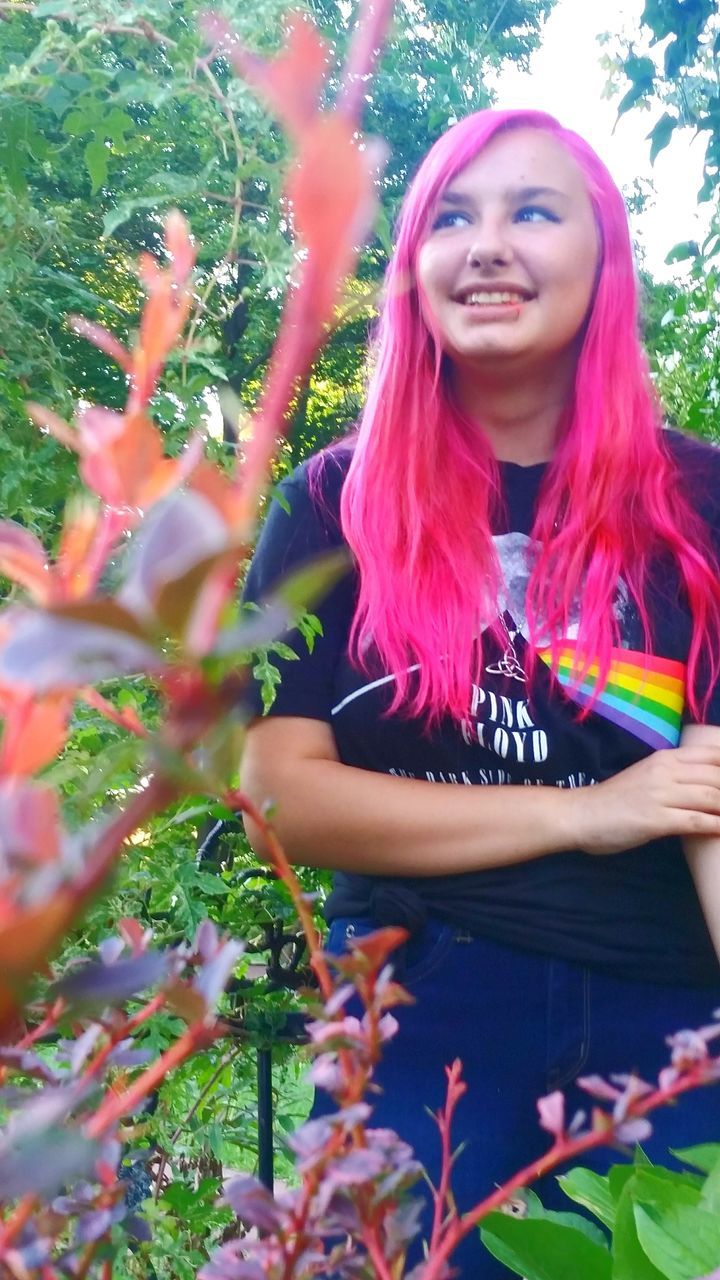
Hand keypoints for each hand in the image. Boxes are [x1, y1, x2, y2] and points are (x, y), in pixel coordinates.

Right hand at [568, 745, 719, 854]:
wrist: (581, 814)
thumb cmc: (615, 800)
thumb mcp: (648, 776)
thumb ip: (675, 776)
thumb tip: (707, 785)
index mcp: (665, 758)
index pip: (713, 755)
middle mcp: (665, 771)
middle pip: (717, 777)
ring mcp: (661, 795)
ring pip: (712, 798)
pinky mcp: (657, 820)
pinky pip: (697, 821)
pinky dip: (717, 826)